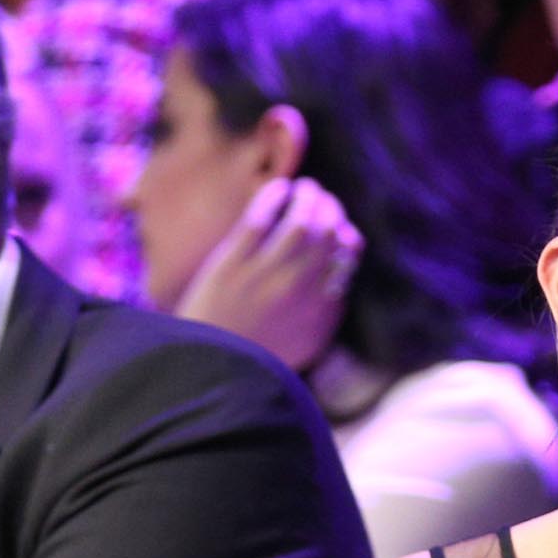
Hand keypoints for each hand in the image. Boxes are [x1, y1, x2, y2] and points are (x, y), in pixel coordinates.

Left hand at [173, 177, 361, 372]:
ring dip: (308, 197)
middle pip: (329, 234)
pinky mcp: (232, 265)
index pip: (348, 256)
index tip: (338, 225)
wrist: (208, 368)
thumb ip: (328, 310)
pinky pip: (260, 220)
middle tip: (321, 198)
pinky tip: (279, 188)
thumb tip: (343, 271)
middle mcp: (299, 290)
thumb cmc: (258, 354)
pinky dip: (274, 197)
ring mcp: (266, 276)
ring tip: (305, 189)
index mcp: (321, 309)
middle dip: (330, 208)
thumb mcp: (306, 342)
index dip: (347, 232)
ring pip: (300, 222)